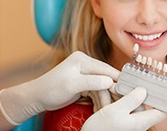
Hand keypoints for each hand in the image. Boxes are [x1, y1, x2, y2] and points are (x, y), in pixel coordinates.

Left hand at [0, 51, 119, 124]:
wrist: (38, 97)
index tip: (128, 87)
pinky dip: (100, 98)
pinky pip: (96, 89)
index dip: (117, 78)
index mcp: (82, 59)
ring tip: (110, 107)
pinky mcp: (83, 82)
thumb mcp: (72, 85)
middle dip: (112, 90)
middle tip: (122, 100)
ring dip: (106, 96)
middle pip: (105, 76)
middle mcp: (84, 64)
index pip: (104, 68)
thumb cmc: (51, 89)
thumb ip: (92, 81)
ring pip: (102, 84)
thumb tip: (110, 81)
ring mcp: (84, 73)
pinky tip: (102, 106)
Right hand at [81, 87, 165, 130]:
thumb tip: (143, 91)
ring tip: (105, 99)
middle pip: (140, 103)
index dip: (158, 99)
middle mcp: (137, 124)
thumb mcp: (114, 112)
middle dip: (128, 93)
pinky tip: (103, 105)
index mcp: (140, 122)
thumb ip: (130, 100)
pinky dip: (112, 104)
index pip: (160, 111)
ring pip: (128, 104)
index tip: (151, 86)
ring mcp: (128, 124)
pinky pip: (120, 110)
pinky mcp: (120, 123)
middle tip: (114, 88)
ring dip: (117, 98)